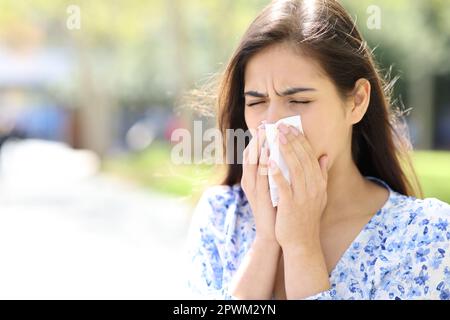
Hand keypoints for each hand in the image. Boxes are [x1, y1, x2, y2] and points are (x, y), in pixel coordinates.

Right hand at [241, 123, 276, 242]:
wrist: (273, 234)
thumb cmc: (276, 209)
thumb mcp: (275, 187)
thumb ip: (277, 171)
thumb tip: (282, 154)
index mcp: (253, 178)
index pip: (253, 153)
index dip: (258, 139)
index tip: (266, 125)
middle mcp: (249, 181)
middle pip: (250, 155)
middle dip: (257, 139)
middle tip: (264, 124)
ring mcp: (253, 189)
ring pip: (252, 164)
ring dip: (258, 148)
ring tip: (265, 133)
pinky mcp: (259, 197)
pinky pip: (259, 177)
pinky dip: (262, 164)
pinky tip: (268, 154)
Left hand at [269, 123, 328, 250]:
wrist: (302, 242)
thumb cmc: (307, 217)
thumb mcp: (319, 195)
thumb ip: (321, 175)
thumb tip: (324, 157)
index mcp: (318, 183)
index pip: (310, 156)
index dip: (300, 140)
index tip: (291, 127)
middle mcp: (313, 187)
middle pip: (303, 158)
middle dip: (291, 140)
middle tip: (281, 126)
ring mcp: (303, 196)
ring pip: (295, 168)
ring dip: (285, 150)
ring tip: (275, 136)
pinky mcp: (291, 205)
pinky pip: (284, 186)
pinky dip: (277, 173)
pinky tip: (269, 161)